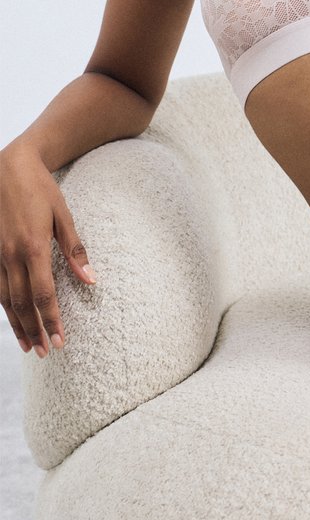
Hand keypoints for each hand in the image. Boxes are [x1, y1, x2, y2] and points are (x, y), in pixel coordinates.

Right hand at [0, 143, 96, 356]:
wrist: (7, 168)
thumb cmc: (40, 189)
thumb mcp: (63, 214)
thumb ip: (75, 249)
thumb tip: (91, 279)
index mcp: (33, 247)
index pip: (43, 294)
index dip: (51, 320)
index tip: (60, 341)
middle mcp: (11, 255)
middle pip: (22, 303)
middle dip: (36, 330)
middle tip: (47, 352)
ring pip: (5, 300)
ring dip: (18, 325)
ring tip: (30, 345)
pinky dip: (3, 308)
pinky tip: (12, 319)